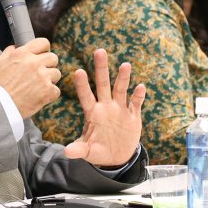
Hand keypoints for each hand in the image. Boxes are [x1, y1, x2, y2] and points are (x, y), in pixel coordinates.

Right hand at [0, 37, 60, 117]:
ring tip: (38, 85)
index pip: (43, 43)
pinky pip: (56, 90)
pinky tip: (40, 96)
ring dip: (50, 79)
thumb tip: (15, 47)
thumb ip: (9, 52)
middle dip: (48, 64)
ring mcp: (43, 77)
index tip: (41, 55)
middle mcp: (35, 63)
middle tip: (40, 72)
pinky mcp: (48, 91)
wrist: (0, 105)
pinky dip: (50, 94)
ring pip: (56, 73)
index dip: (43, 49)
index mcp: (23, 54)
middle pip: (53, 58)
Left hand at [64, 49, 145, 167]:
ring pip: (120, 89)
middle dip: (101, 69)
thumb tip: (67, 152)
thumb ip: (79, 150)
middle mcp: (105, 107)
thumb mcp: (88, 152)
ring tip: (125, 65)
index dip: (82, 85)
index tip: (78, 71)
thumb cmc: (99, 151)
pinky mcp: (132, 115)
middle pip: (103, 84)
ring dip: (123, 78)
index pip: (86, 96)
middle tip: (99, 51)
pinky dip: (138, 96)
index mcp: (92, 113)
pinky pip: (136, 103)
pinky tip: (140, 87)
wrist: (118, 156)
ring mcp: (120, 109)